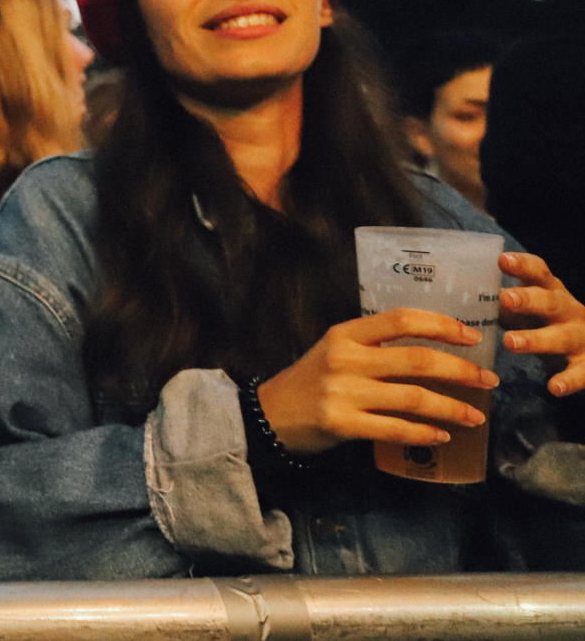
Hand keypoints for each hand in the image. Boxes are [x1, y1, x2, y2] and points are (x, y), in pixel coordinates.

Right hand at [256, 308, 496, 454]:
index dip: (442, 325)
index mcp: (345, 334)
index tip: (472, 337)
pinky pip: (394, 429)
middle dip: (461, 371)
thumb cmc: (310, 381)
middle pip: (417, 360)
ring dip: (451, 409)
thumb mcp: (335, 350)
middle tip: (488, 381)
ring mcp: (342, 392)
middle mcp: (344, 359)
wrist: (268, 414)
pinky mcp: (340, 424)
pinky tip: (440, 436)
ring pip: (412, 398)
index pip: (401, 319)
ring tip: (474, 416)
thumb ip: (374, 346)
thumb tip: (433, 351)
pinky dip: (423, 434)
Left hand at [501, 251, 584, 396]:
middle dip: (529, 300)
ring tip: (510, 342)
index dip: (522, 265)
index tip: (502, 260)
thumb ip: (503, 304)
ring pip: (561, 336)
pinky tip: (553, 387)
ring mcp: (581, 337)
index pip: (538, 273)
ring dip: (537, 339)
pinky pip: (581, 372)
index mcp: (550, 292)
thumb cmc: (549, 322)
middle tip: (506, 299)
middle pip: (550, 302)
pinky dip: (568, 380)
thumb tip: (458, 296)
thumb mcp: (530, 309)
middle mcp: (568, 310)